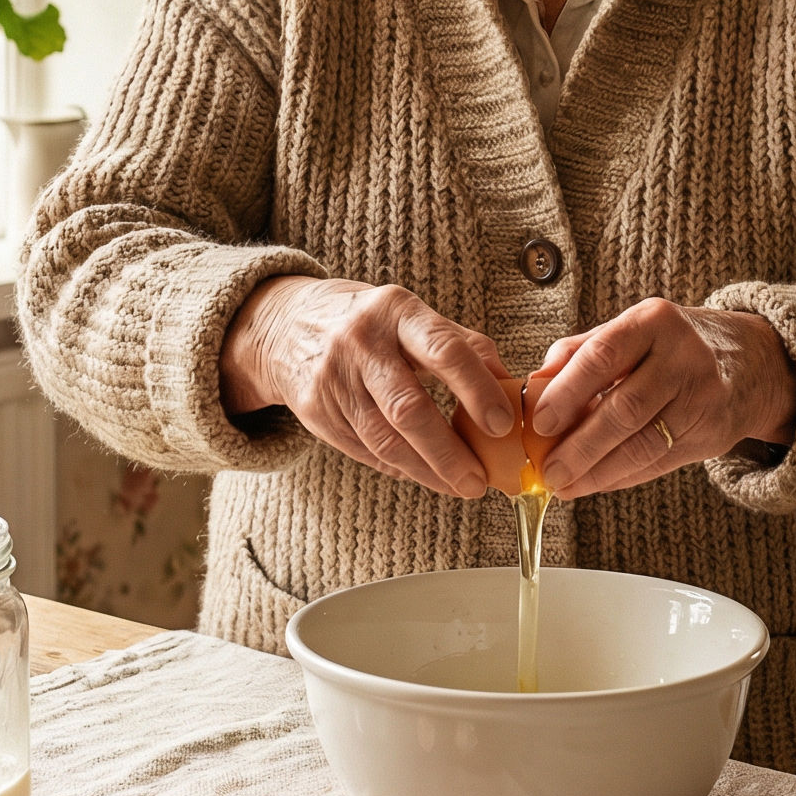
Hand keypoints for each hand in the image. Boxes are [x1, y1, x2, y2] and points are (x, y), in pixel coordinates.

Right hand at [220, 276, 516, 500]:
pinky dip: (400, 468)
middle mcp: (361, 343)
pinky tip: (425, 474)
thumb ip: (462, 345)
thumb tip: (510, 387)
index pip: (443, 350)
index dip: (476, 389)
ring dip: (428, 471)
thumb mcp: (412, 315)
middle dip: (449, 452)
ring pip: (386, 440)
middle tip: (479, 479)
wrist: (285, 325)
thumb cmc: (369, 322)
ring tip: (461, 485)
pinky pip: (365, 451)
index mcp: (396, 310)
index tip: (502, 424)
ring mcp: (334, 379)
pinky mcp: (317, 411)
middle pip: (409, 408)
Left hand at [528, 299, 795, 498]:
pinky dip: (621, 478)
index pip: (604, 356)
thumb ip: (581, 351)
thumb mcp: (631, 330)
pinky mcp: (711, 434)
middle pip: (625, 409)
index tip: (540, 422)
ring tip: (565, 485)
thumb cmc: (670, 345)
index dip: (568, 392)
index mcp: (653, 321)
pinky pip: (659, 464)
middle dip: (580, 446)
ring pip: (643, 444)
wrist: (747, 361)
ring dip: (598, 472)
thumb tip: (536, 385)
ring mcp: (701, 398)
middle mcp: (683, 357)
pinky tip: (594, 484)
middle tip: (549, 470)